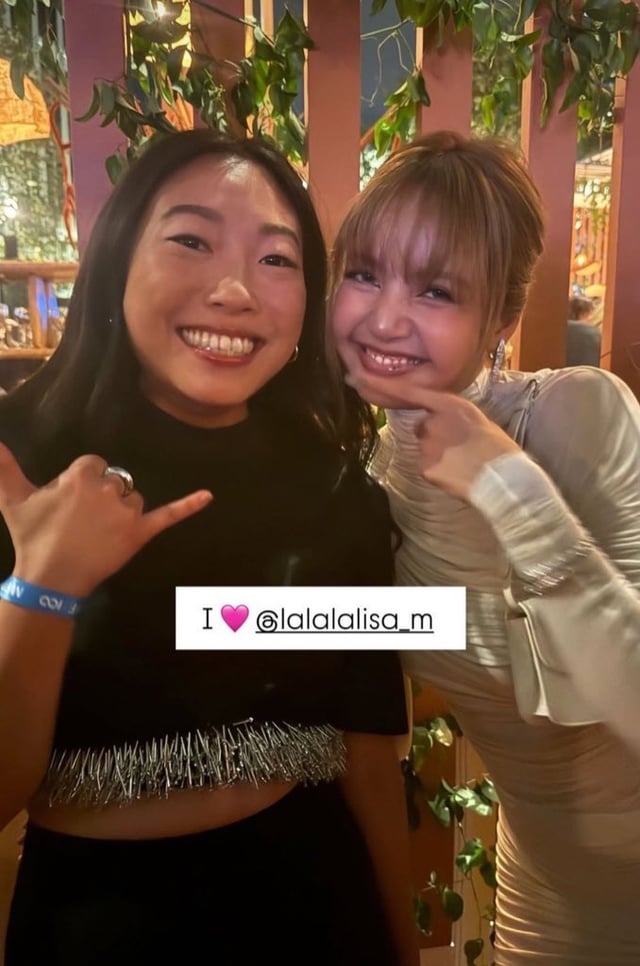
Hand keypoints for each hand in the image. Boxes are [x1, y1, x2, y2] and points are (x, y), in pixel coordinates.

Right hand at [0, 443, 212, 596]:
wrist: (50, 579)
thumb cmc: (32, 537)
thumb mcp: (12, 498)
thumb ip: (2, 466)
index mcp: (80, 477)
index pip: (93, 465)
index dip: (82, 483)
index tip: (70, 502)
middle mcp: (107, 490)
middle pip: (115, 480)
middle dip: (102, 497)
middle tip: (82, 522)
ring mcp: (126, 512)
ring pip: (133, 498)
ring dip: (122, 510)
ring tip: (100, 532)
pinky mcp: (141, 533)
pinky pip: (168, 515)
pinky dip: (188, 505)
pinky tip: (208, 495)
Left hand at [350, 372, 518, 500]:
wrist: (504, 478)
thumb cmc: (498, 448)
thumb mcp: (476, 419)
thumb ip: (451, 415)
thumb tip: (432, 420)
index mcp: (450, 405)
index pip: (409, 392)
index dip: (381, 385)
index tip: (356, 378)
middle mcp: (433, 422)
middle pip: (423, 427)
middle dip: (435, 436)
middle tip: (462, 447)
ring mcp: (427, 445)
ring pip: (426, 449)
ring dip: (439, 455)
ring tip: (464, 462)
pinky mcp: (425, 468)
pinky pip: (428, 468)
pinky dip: (439, 472)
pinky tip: (457, 474)